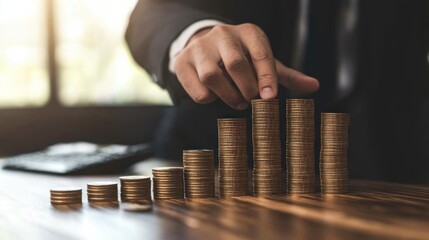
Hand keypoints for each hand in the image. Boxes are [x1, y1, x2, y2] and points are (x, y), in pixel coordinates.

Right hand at [173, 23, 318, 109]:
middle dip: (247, 89)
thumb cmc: (241, 57)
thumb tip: (314, 86)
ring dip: (229, 96)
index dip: (266, 77)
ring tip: (238, 102)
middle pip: (235, 64)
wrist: (203, 45)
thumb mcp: (263, 61)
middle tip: (253, 101)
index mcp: (248, 33)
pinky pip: (198, 89)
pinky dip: (210, 99)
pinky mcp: (182, 62)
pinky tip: (217, 96)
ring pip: (213, 76)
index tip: (270, 98)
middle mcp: (222, 34)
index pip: (260, 53)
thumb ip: (286, 75)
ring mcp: (199, 48)